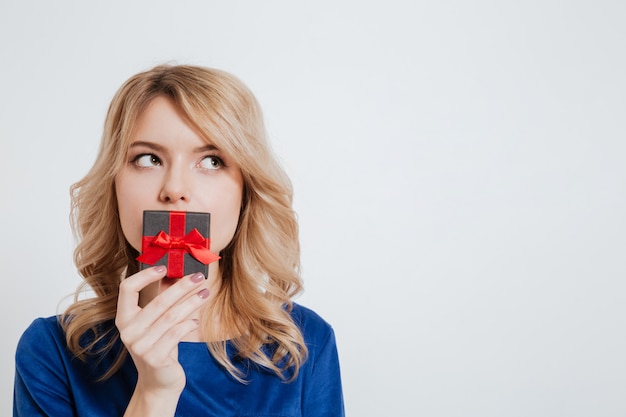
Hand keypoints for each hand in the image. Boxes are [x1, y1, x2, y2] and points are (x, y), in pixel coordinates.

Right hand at [115, 266, 209, 413]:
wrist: (158, 382)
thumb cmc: (159, 346)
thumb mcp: (155, 323)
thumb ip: (161, 302)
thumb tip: (177, 274)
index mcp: (124, 318)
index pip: (127, 289)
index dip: (144, 276)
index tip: (164, 267)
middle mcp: (128, 331)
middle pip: (158, 302)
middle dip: (182, 287)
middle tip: (198, 277)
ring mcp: (140, 346)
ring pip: (171, 317)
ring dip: (192, 303)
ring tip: (206, 293)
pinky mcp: (154, 357)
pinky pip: (176, 333)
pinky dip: (189, 323)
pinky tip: (197, 319)